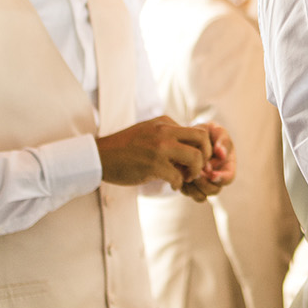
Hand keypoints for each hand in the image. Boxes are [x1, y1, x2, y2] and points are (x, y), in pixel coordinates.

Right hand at [96, 116, 211, 190]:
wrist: (100, 156)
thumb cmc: (125, 148)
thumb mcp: (149, 131)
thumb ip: (169, 135)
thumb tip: (191, 148)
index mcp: (165, 122)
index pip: (198, 131)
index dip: (203, 148)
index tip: (196, 160)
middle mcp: (165, 131)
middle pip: (203, 139)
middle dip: (206, 157)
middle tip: (197, 169)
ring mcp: (160, 147)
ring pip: (196, 158)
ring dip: (195, 172)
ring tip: (185, 178)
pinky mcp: (153, 164)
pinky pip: (179, 177)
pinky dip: (179, 184)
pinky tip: (172, 185)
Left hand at [183, 122, 235, 202]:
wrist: (187, 135)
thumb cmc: (206, 132)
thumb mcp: (216, 131)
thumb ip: (222, 140)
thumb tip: (221, 154)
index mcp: (227, 166)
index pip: (228, 178)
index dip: (221, 178)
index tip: (211, 172)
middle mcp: (216, 178)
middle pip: (214, 190)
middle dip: (204, 183)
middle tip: (196, 172)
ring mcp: (202, 183)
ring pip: (201, 196)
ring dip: (193, 186)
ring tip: (186, 172)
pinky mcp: (189, 185)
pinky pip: (188, 193)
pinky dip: (183, 186)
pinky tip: (179, 174)